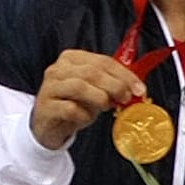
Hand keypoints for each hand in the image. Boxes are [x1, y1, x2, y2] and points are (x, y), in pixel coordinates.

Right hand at [30, 49, 145, 149]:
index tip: (139, 89)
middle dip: (115, 85)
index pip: (103, 61)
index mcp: (72, 58)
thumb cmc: (74, 104)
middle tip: (126, 98)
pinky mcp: (45, 107)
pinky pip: (69, 108)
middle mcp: (58, 69)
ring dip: (99, 98)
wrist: (49, 125)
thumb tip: (136, 89)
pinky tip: (86, 118)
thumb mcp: (94, 90)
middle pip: (92, 72)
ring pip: (79, 87)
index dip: (124, 75)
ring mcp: (49, 87)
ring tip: (107, 107)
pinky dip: (83, 115)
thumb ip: (112, 85)